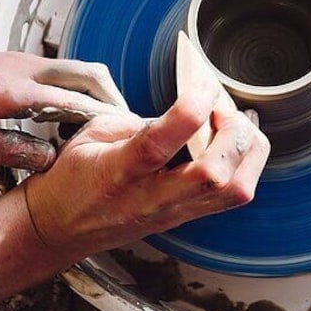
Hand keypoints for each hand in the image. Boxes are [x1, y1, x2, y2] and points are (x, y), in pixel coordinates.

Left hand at [0, 37, 129, 171]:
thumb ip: (0, 147)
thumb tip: (47, 158)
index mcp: (8, 90)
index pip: (72, 101)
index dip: (104, 120)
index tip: (127, 138)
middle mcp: (23, 69)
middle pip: (90, 74)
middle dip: (116, 101)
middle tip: (129, 132)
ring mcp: (24, 61)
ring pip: (82, 70)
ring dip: (103, 95)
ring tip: (111, 130)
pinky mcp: (20, 63)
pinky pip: (66, 73)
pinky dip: (85, 91)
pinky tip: (82, 119)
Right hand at [23, 82, 269, 256]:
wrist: (62, 227)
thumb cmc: (75, 179)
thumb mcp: (93, 134)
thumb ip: (140, 120)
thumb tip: (190, 108)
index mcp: (119, 172)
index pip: (159, 143)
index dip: (190, 108)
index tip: (201, 82)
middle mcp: (152, 198)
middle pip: (214, 176)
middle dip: (232, 131)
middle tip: (222, 106)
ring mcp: (174, 212)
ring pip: (235, 190)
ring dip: (248, 150)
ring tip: (235, 123)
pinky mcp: (187, 218)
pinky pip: (232, 195)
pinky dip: (245, 163)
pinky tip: (233, 142)